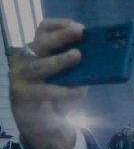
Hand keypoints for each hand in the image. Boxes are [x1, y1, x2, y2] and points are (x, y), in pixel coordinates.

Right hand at [10, 19, 87, 148]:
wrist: (43, 123)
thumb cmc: (58, 95)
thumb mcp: (70, 79)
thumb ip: (78, 68)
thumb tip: (99, 58)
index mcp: (37, 50)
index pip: (43, 29)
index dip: (60, 25)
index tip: (79, 26)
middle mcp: (24, 59)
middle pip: (41, 43)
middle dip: (61, 36)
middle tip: (80, 31)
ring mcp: (20, 76)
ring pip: (39, 65)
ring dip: (59, 59)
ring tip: (77, 55)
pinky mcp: (21, 94)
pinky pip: (44, 91)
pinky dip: (63, 90)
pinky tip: (78, 90)